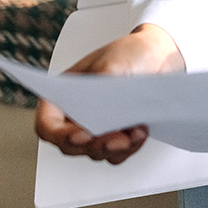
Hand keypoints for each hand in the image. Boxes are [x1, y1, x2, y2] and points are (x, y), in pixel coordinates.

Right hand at [32, 23, 184, 163]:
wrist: (159, 55)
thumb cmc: (130, 53)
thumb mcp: (115, 62)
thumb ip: (105, 84)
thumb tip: (104, 105)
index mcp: (65, 93)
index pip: (48, 124)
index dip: (60, 135)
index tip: (84, 134)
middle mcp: (77, 114)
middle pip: (72, 145)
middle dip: (96, 145)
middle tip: (119, 139)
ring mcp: (97, 127)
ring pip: (96, 152)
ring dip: (116, 148)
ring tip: (137, 131)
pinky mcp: (118, 135)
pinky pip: (117, 154)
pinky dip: (130, 148)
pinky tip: (141, 132)